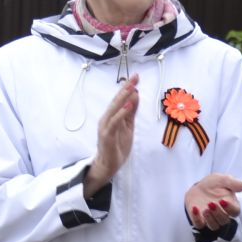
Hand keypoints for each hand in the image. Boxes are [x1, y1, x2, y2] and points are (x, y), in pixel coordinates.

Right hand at [86, 73, 138, 197]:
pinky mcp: (106, 134)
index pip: (120, 98)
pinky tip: (128, 105)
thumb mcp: (128, 127)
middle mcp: (106, 118)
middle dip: (126, 88)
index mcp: (112, 115)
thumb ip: (131, 112)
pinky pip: (115, 121)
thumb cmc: (116, 146)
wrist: (108, 165)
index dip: (128, 87)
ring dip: (123, 97)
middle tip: (135, 77)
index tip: (136, 77)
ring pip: (114, 108)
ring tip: (132, 87)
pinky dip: (121, 112)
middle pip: (117, 100)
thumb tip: (136, 95)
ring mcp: (105, 126)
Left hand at [185, 173, 241, 233]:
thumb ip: (234, 183)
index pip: (235, 212)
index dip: (230, 208)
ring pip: (214, 226)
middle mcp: (222, 214)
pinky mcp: (200, 220)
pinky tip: (195, 209)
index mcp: (231, 205)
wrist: (198, 186)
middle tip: (211, 203)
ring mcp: (211, 219)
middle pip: (224, 221)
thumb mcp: (223, 180)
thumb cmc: (214, 184)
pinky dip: (197, 219)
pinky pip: (199, 225)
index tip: (223, 201)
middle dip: (218, 213)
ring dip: (210, 219)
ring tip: (205, 209)